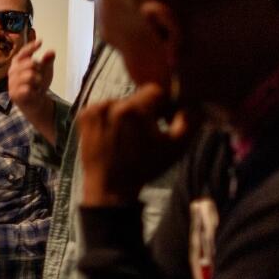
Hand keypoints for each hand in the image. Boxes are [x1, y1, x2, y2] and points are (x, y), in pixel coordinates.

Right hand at [8, 39, 56, 134]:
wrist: (35, 103)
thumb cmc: (37, 84)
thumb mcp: (45, 71)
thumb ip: (47, 61)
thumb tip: (52, 52)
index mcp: (18, 63)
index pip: (23, 53)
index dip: (31, 47)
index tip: (40, 42)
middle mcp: (12, 72)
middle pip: (28, 63)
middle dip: (38, 68)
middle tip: (40, 75)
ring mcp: (12, 83)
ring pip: (29, 75)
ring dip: (37, 80)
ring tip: (37, 84)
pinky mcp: (14, 94)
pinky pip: (26, 88)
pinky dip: (33, 89)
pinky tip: (34, 91)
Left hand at [79, 83, 196, 205]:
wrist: (109, 187)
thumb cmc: (144, 167)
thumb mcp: (175, 147)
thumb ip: (189, 121)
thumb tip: (194, 103)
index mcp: (134, 108)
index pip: (156, 91)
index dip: (163, 105)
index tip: (164, 119)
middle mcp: (112, 103)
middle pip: (137, 98)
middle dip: (145, 110)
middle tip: (145, 132)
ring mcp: (95, 109)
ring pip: (120, 103)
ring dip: (127, 114)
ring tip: (127, 136)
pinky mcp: (83, 116)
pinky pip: (104, 109)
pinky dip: (110, 118)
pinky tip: (113, 135)